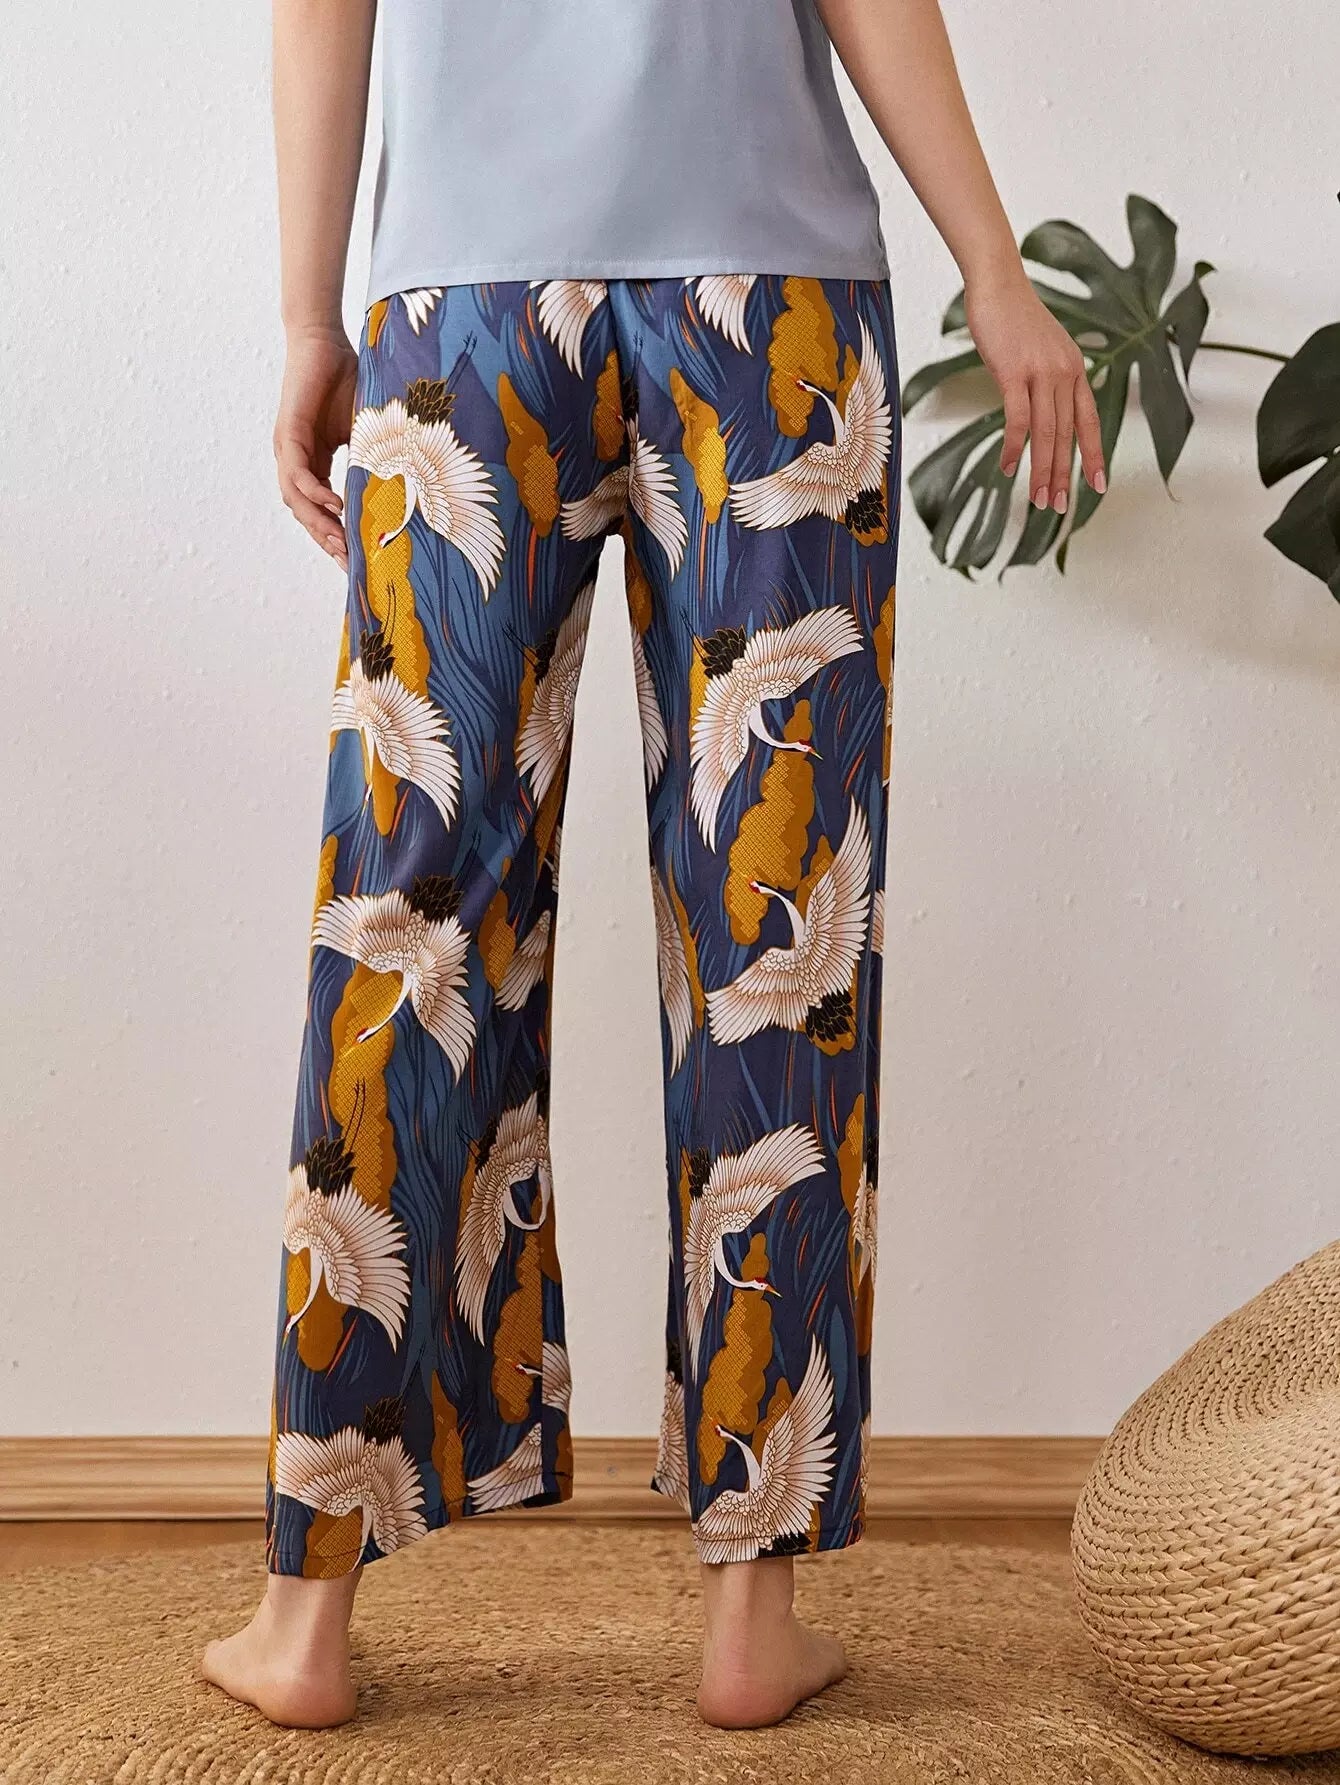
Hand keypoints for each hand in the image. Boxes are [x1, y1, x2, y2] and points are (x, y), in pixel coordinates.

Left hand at [274, 326, 358, 569]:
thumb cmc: (347, 379)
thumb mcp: (367, 431)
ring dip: (318, 524)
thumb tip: (403, 490)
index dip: (337, 535)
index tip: (356, 561)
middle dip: (327, 540)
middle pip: (306, 513)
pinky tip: (334, 506)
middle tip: (349, 564)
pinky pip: (296, 473)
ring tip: (341, 543)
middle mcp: (296, 460)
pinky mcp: (288, 432)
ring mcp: (289, 448)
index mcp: (314, 462)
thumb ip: (374, 459)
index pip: (322, 509)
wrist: (326, 340)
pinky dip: (314, 492)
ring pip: (297, 500)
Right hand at [964, 273, 1105, 512]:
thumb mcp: (1041, 350)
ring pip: (1047, 433)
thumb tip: (1042, 408)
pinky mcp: (1014, 372)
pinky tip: (1008, 467)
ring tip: (1038, 498)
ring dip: (1043, 470)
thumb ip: (1047, 379)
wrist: (998, 283)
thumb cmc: (1014, 317)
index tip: (1098, 485)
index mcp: (1075, 370)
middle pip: (1068, 434)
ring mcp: (1041, 372)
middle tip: (1058, 506)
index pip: (1089, 421)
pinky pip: (1018, 419)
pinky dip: (1015, 447)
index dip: (1095, 455)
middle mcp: (1065, 373)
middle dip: (1064, 475)